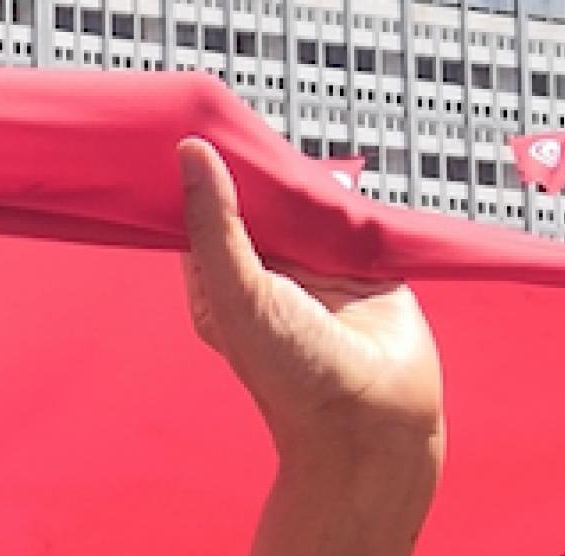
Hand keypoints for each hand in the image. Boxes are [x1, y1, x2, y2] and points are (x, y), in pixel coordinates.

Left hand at [179, 138, 442, 463]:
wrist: (373, 417)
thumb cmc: (293, 376)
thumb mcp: (238, 292)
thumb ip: (216, 223)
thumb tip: (191, 154)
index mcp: (219, 282)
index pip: (201, 212)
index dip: (197, 175)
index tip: (191, 130)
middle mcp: (263, 272)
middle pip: (253, 198)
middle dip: (254, 170)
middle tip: (250, 132)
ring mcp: (312, 264)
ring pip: (300, 199)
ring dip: (303, 181)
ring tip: (296, 165)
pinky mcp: (358, 259)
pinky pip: (349, 211)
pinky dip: (346, 195)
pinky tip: (339, 182)